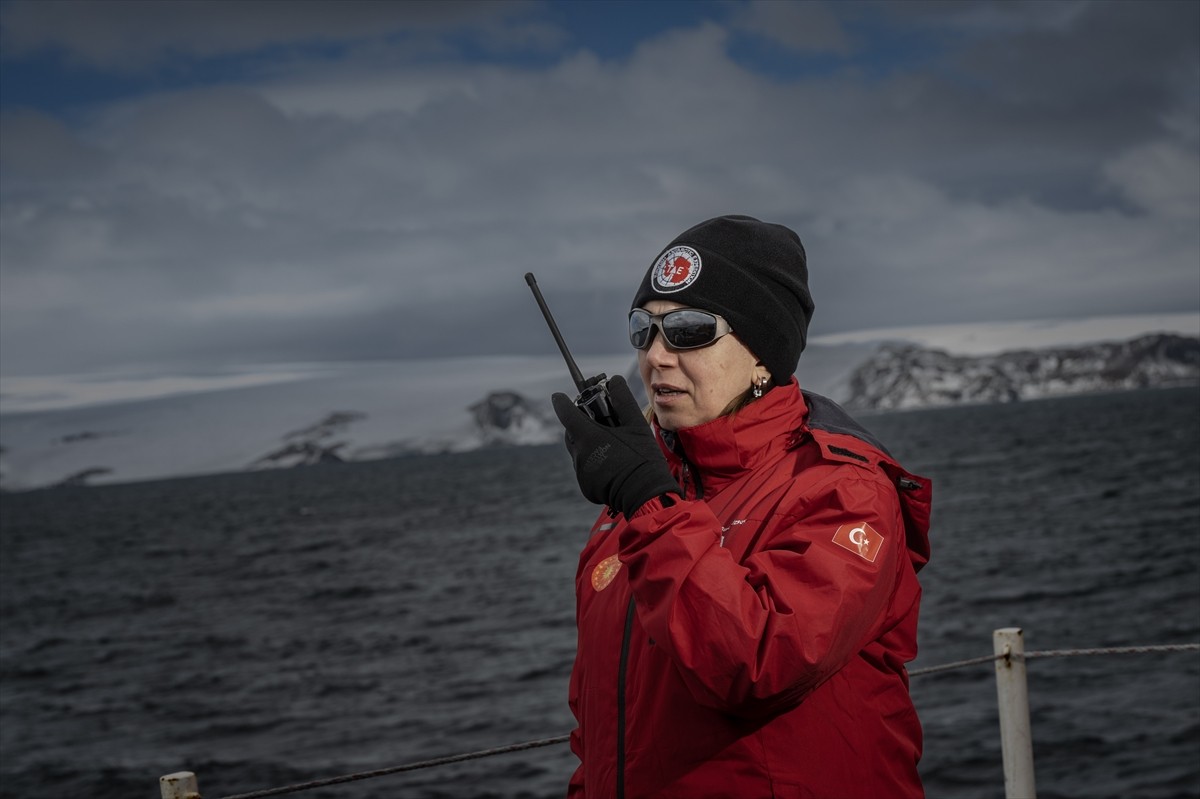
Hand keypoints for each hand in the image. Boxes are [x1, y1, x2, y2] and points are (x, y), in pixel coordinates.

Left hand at [552, 374, 679, 517]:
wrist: (646, 493)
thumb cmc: (642, 458)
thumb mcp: (637, 426)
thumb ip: (623, 401)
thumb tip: (615, 380)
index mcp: (589, 437)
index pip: (566, 413)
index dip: (562, 402)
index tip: (559, 396)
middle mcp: (580, 455)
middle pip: (572, 433)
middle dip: (580, 425)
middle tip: (598, 423)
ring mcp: (582, 473)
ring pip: (579, 451)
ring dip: (588, 445)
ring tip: (611, 446)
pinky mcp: (586, 487)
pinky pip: (585, 469)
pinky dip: (594, 463)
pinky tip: (612, 465)